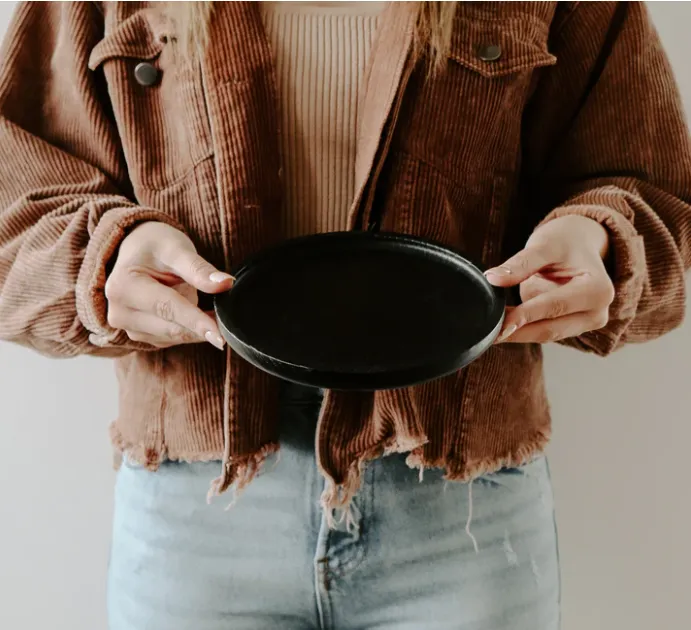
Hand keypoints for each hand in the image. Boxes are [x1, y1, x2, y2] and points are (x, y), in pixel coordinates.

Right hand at [105, 221, 232, 348]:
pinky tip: (199, 316)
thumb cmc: (155, 245)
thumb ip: (199, 269)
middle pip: (171, 328)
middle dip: (203, 325)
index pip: (167, 308)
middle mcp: (119, 313)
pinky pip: (173, 339)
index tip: (220, 334)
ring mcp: (128, 327)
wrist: (136, 251)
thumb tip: (226, 284)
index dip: (197, 321)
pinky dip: (191, 330)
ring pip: (175, 336)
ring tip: (212, 309)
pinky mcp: (141, 335)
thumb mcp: (176, 248)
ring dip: (198, 328)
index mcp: (123, 287)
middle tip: (228, 317)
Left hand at [485, 215, 614, 343]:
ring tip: (489, 328)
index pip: (554, 306)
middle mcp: (597, 313)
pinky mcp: (571, 328)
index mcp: (598, 290)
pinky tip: (501, 325)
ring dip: (516, 333)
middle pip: (549, 329)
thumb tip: (492, 279)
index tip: (499, 324)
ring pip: (544, 334)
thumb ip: (520, 264)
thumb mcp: (544, 245)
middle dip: (516, 331)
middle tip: (486, 332)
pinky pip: (542, 331)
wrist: (580, 244)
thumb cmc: (565, 242)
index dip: (524, 316)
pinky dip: (521, 329)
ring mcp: (585, 324)